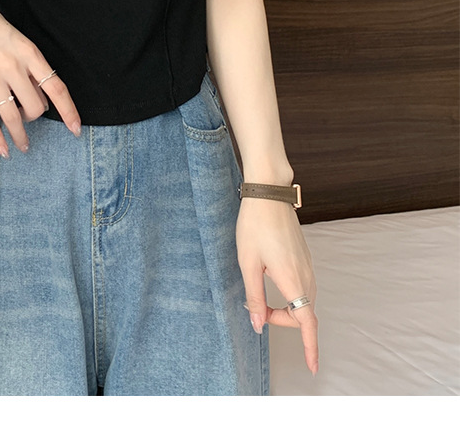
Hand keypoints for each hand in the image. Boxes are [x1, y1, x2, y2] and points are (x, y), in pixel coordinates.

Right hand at [0, 0, 81, 156]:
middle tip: (29, 115)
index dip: (68, 111)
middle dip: (35, 116)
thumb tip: (42, 95)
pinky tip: (2, 147)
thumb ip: (30, 67)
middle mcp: (13, 66)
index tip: (75, 128)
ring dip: (20, 136)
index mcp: (29, 53)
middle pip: (35, 107)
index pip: (56, 88)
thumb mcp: (18, 40)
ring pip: (13, 117)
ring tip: (23, 146)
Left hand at [236, 197, 318, 375]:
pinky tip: (273, 284)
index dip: (309, 346)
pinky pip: (304, 286)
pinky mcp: (305, 257)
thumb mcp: (247, 263)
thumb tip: (258, 324)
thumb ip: (254, 296)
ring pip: (305, 301)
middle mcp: (306, 274)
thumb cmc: (254, 225)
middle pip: (304, 314)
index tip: (312, 366)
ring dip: (288, 309)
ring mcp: (308, 264)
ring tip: (264, 303)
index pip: (306, 321)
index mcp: (292, 279)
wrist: (268, 194)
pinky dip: (292, 296)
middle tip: (258, 312)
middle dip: (284, 322)